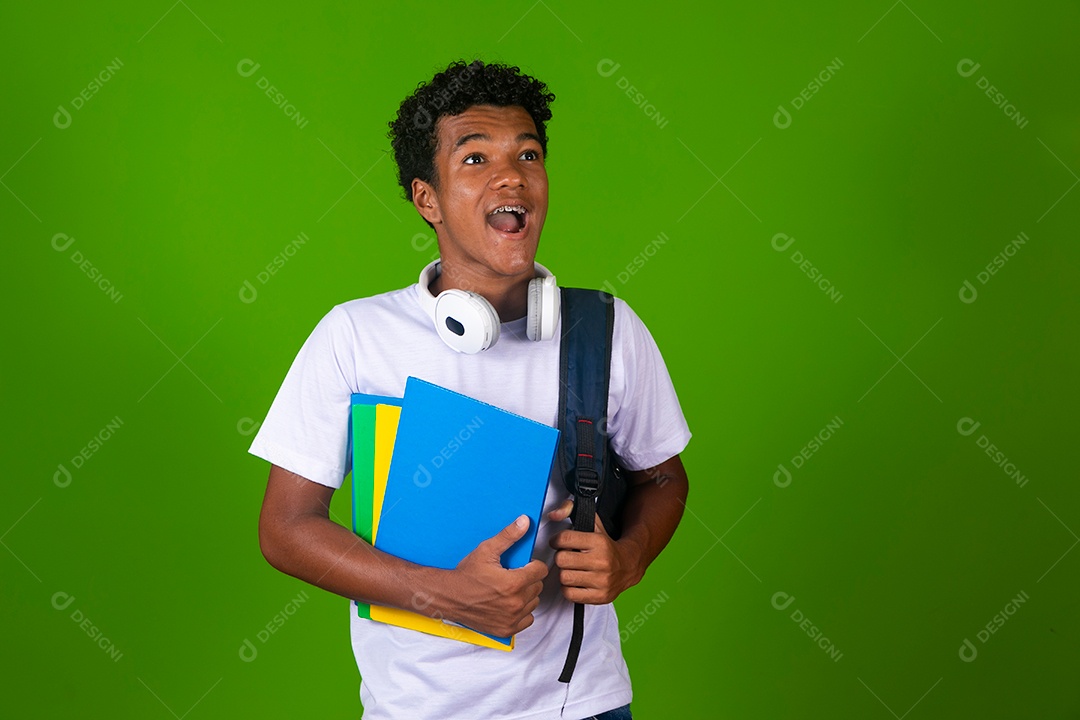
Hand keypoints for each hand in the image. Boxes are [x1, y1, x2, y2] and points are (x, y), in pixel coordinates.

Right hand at [443, 515, 548, 636]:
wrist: (448, 596)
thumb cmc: (466, 574)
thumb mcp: (486, 550)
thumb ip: (508, 536)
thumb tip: (524, 522)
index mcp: (514, 583)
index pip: (541, 571)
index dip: (533, 565)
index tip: (524, 565)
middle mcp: (515, 603)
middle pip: (538, 587)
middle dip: (529, 579)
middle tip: (513, 576)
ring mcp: (511, 618)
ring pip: (534, 603)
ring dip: (526, 595)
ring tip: (510, 589)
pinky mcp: (506, 629)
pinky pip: (527, 619)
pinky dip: (521, 612)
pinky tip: (509, 603)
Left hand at [548, 499, 642, 604]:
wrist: (629, 566)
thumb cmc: (605, 545)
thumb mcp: (593, 523)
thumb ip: (571, 509)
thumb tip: (553, 514)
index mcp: (599, 542)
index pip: (564, 539)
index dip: (556, 540)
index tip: (559, 542)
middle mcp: (602, 562)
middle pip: (561, 560)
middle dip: (561, 557)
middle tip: (568, 557)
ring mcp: (602, 581)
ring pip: (564, 578)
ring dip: (565, 573)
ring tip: (573, 569)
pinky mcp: (600, 597)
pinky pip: (569, 594)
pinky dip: (569, 588)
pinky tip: (576, 581)